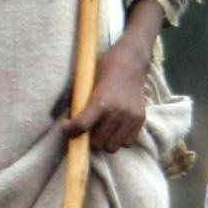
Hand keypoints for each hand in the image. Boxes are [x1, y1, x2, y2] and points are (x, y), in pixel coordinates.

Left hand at [62, 35, 151, 153]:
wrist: (131, 61)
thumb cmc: (105, 69)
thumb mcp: (88, 83)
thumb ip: (80, 102)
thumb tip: (69, 121)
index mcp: (101, 101)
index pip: (81, 126)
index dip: (69, 130)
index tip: (66, 126)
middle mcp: (117, 112)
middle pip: (97, 142)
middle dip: (88, 137)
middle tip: (87, 127)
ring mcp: (130, 117)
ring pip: (112, 146)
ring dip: (104, 141)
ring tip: (101, 130)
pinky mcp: (141, 119)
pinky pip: (127, 143)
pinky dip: (119, 139)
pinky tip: (115, 128)